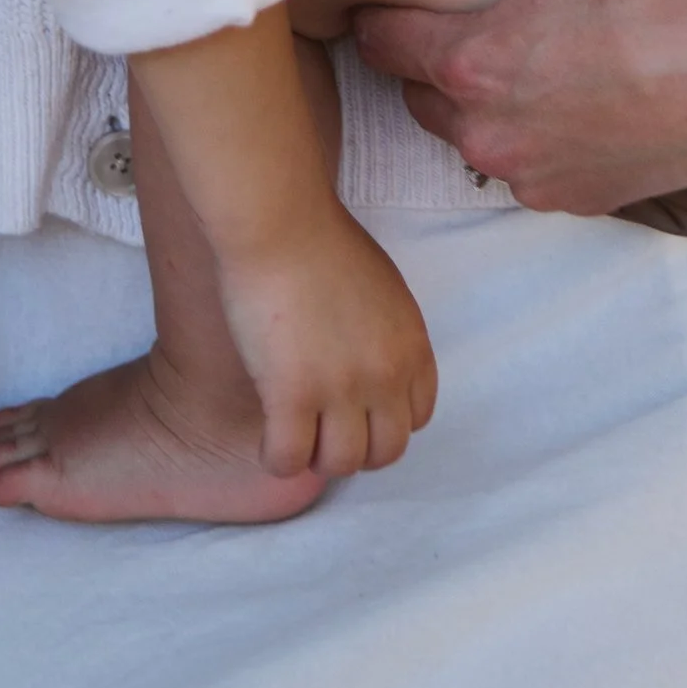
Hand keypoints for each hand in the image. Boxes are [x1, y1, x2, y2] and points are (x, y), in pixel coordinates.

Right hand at [217, 208, 436, 480]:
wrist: (282, 223)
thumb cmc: (324, 242)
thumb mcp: (384, 290)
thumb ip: (387, 337)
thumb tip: (372, 372)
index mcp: (412, 347)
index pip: (418, 419)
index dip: (385, 423)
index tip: (360, 415)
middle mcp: (385, 376)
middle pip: (385, 452)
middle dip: (356, 449)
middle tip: (326, 431)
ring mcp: (340, 390)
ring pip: (340, 464)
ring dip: (318, 457)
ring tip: (296, 435)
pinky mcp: (291, 397)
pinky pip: (289, 461)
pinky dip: (278, 457)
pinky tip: (268, 436)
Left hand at [353, 0, 686, 217]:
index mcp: (472, 58)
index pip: (380, 40)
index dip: (386, 13)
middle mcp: (488, 130)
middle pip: (421, 94)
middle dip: (436, 61)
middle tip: (475, 24)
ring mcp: (534, 176)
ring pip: (474, 137)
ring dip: (487, 105)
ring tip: (535, 65)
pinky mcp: (580, 202)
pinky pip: (529, 167)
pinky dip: (538, 138)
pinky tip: (580, 102)